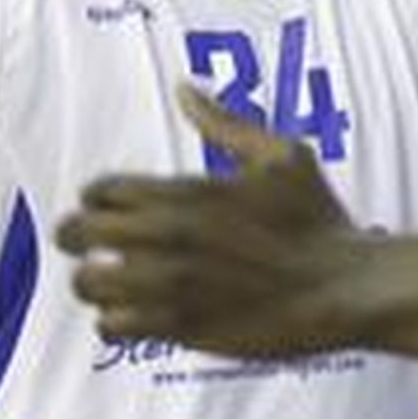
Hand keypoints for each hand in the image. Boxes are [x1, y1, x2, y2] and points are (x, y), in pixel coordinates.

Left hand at [56, 85, 356, 356]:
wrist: (341, 288)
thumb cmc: (315, 218)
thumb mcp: (279, 153)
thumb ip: (223, 121)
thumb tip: (185, 88)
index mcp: (184, 193)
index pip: (100, 190)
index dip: (97, 196)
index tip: (110, 205)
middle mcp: (167, 239)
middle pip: (78, 232)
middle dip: (76, 233)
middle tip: (92, 240)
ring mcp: (170, 287)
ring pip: (87, 283)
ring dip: (93, 278)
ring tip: (111, 278)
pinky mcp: (180, 330)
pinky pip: (112, 325)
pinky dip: (113, 319)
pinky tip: (132, 311)